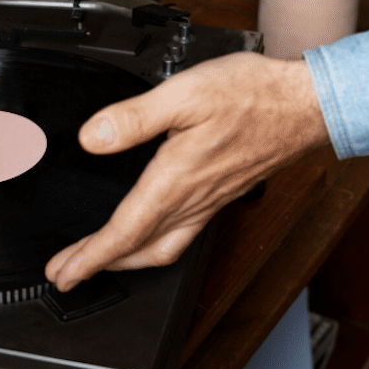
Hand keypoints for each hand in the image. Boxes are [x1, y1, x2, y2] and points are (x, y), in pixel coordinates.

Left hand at [45, 52, 328, 290]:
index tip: (63, 273)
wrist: (305, 105)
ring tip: (100, 262)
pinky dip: (155, 245)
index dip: (90, 257)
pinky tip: (149, 233)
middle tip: (67, 275)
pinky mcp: (222, 195)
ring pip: (163, 248)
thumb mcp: (184, 93)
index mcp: (176, 180)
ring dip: (127, 261)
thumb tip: (92, 138)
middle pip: (139, 249)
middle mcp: (193, 200)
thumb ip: (134, 118)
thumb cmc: (252, 96)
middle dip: (100, 266)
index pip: (124, 232)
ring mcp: (210, 202)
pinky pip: (183, 235)